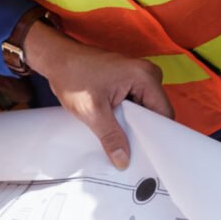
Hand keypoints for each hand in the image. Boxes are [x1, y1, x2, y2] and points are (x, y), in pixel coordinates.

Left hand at [23, 24, 173, 167]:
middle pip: (156, 112)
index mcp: (145, 76)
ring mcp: (139, 76)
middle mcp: (148, 74)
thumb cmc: (72, 76)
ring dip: (133, 124)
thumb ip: (111, 137)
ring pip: (145, 110)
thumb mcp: (92, 111)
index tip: (147, 155)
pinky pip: (136, 104)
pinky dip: (127, 116)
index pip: (163, 113)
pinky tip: (115, 127)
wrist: (57, 58)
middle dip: (143, 131)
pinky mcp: (130, 80)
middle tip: (129, 151)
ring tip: (120, 139)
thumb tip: (123, 161)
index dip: (156, 135)